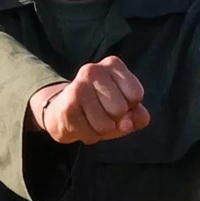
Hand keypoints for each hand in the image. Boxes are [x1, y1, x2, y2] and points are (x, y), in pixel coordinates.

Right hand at [32, 56, 150, 142]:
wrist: (60, 113)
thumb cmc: (101, 109)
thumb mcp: (127, 110)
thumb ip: (138, 117)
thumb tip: (127, 124)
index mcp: (113, 64)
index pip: (136, 94)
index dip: (130, 106)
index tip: (117, 101)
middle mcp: (94, 70)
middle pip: (121, 109)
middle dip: (115, 119)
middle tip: (101, 112)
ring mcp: (78, 86)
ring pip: (106, 124)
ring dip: (101, 130)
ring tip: (91, 119)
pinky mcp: (67, 106)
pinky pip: (91, 134)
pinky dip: (89, 136)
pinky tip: (81, 125)